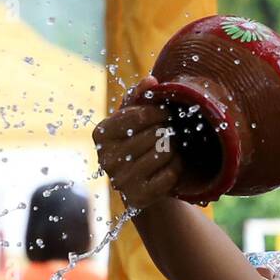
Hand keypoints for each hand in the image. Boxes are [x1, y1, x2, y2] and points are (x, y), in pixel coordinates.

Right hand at [92, 75, 181, 209]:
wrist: (141, 183)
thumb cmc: (136, 141)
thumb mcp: (134, 116)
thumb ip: (140, 96)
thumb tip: (150, 81)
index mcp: (101, 134)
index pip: (141, 115)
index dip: (160, 112)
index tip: (167, 113)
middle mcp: (106, 159)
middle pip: (155, 134)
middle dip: (168, 131)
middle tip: (170, 133)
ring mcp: (121, 181)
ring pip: (164, 152)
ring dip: (174, 148)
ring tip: (170, 147)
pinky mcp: (138, 198)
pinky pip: (170, 174)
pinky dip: (177, 167)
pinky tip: (172, 165)